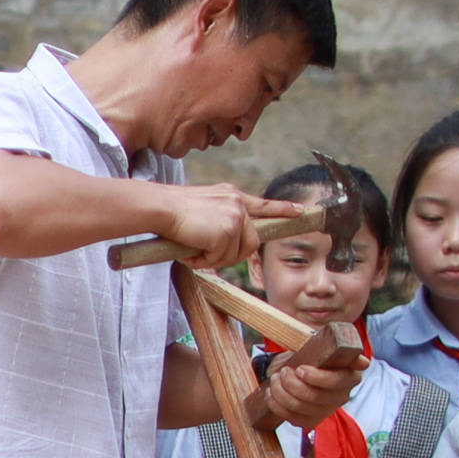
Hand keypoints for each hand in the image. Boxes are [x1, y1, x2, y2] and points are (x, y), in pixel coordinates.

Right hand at [138, 178, 308, 266]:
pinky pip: (220, 259)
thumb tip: (222, 242)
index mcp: (231, 195)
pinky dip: (203, 261)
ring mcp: (234, 217)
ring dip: (214, 259)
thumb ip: (218, 219)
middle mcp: (237, 204)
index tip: (300, 211)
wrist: (158, 207)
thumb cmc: (169, 211)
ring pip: (237, 253)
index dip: (282, 210)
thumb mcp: (201, 207)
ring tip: (194, 251)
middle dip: (232, 255)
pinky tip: (190, 251)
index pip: (263, 204)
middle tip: (207, 256)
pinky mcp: (227, 232)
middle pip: (251, 242)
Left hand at [249, 345, 360, 433]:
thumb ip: (335, 347)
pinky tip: (272, 392)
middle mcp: (342, 395)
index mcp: (350, 374)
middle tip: (283, 371)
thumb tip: (362, 362)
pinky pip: (292, 418)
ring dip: (281, 392)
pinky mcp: (312, 420)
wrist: (295, 366)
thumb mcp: (319, 343)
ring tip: (275, 379)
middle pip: (315, 396)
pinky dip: (277, 404)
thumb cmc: (311, 353)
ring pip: (301, 407)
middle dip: (292, 383)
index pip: (338, 381)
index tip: (300, 368)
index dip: (318, 377)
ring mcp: (327, 409)